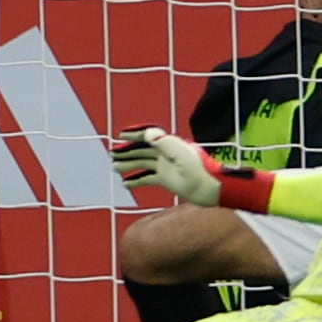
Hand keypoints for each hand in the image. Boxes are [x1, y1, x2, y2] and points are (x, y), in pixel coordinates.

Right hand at [108, 127, 223, 202]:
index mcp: (169, 144)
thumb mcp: (180, 153)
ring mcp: (165, 167)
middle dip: (127, 151)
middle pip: (142, 150)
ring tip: (115, 167)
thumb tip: (146, 133)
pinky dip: (136, 180)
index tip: (121, 135)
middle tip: (112, 153)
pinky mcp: (165, 180)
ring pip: (142, 164)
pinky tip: (126, 183)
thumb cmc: (197, 169)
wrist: (208, 187)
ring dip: (129, 165)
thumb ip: (163, 142)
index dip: (134, 135)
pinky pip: (147, 178)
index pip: (148, 136)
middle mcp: (165, 154)